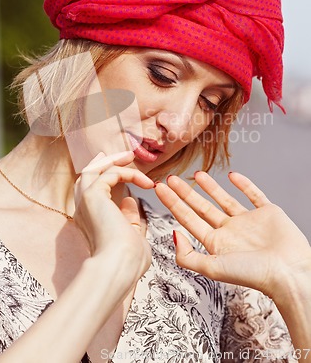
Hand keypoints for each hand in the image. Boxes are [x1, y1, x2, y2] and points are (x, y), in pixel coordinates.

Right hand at [74, 151, 153, 283]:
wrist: (118, 267)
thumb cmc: (127, 263)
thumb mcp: (132, 237)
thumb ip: (129, 218)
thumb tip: (130, 199)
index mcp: (89, 223)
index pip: (91, 194)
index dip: (103, 178)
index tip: (120, 170)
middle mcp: (83, 211)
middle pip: (86, 177)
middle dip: (104, 164)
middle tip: (123, 156)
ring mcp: (85, 202)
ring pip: (92, 170)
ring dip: (112, 161)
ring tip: (130, 156)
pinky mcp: (93, 195)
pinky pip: (110, 173)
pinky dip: (128, 173)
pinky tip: (145, 182)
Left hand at [155, 172, 310, 300]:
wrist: (289, 272)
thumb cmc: (253, 275)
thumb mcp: (213, 268)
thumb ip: (188, 255)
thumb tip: (173, 234)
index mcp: (216, 244)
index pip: (188, 219)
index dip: (172, 203)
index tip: (159, 187)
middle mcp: (230, 232)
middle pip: (202, 208)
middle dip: (185, 193)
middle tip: (170, 178)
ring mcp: (248, 221)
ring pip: (225, 200)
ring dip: (210, 187)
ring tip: (196, 173)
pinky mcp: (268, 212)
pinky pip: (254, 195)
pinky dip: (244, 184)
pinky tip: (232, 176)